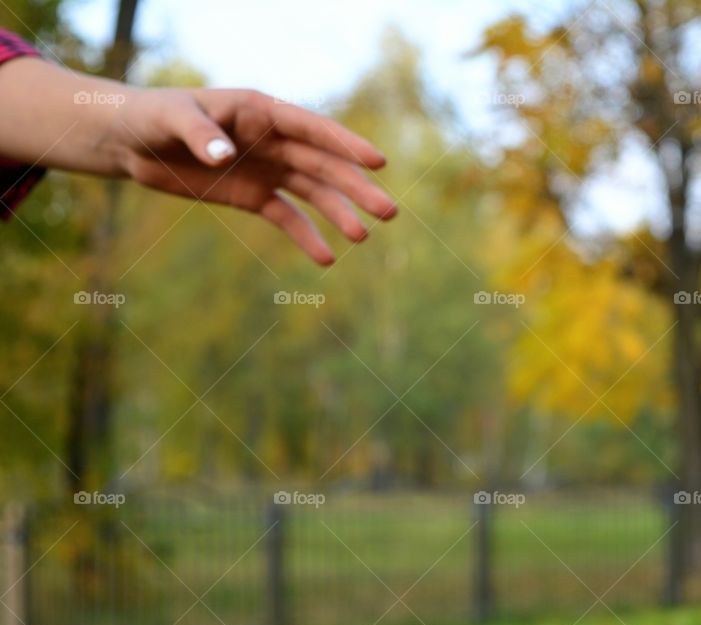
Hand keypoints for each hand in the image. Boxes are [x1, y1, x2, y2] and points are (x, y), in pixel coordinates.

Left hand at [107, 87, 396, 264]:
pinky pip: (287, 217)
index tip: (378, 162)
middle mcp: (274, 141)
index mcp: (262, 112)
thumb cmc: (154, 117)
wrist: (134, 142)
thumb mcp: (172, 118)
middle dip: (356, 188)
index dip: (346, 145)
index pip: (312, 129)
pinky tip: (326, 258)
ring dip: (339, 213)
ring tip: (363, 236)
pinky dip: (306, 236)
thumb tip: (225, 156)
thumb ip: (199, 134)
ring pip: (313, 193)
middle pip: (323, 166)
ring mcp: (268, 169)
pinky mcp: (254, 195)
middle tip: (388, 212)